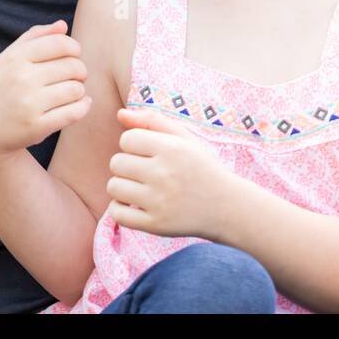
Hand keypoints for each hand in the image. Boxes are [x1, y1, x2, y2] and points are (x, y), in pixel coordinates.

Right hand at [0, 20, 89, 165]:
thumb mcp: (5, 60)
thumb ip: (33, 38)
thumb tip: (63, 25)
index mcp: (15, 58)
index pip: (61, 44)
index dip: (75, 49)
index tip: (73, 57)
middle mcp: (21, 79)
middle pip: (73, 66)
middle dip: (80, 71)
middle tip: (74, 77)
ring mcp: (28, 104)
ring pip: (77, 89)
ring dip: (80, 90)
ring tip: (71, 92)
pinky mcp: (36, 127)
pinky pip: (75, 112)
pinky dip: (83, 107)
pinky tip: (80, 104)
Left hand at [105, 107, 237, 238]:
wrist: (225, 206)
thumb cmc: (201, 167)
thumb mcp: (184, 138)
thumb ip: (152, 121)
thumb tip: (120, 113)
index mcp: (171, 149)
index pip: (127, 139)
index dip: (135, 145)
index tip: (149, 153)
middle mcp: (164, 174)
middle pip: (116, 162)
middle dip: (127, 165)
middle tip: (145, 172)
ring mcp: (158, 201)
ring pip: (113, 187)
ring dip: (122, 187)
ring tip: (140, 188)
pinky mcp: (155, 225)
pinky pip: (116, 214)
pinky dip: (120, 209)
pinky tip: (135, 205)